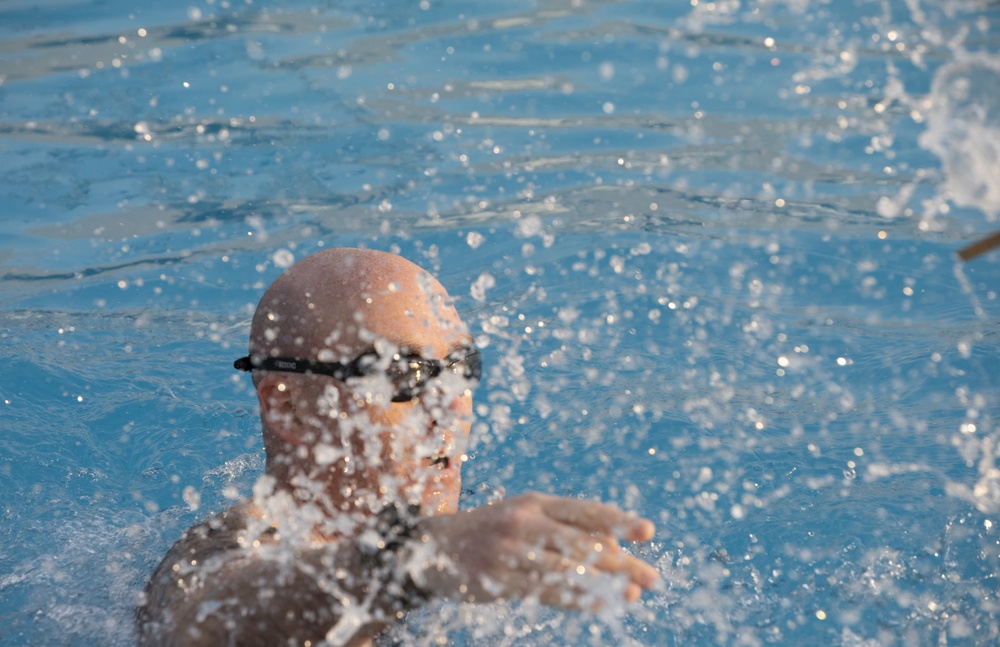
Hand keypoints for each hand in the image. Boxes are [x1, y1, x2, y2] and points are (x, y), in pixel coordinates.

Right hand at [413, 492, 658, 609]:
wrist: (431, 546)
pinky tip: (598, 604)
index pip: (585, 510)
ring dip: (605, 585)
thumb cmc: (492, 531)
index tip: (648, 532)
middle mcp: (524, 522)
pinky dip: (576, 599)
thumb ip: (564, 528)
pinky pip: (545, 591)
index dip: (618, 520)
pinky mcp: (497, 578)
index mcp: (535, 502)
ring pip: (568, 569)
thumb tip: (615, 550)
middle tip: (651, 577)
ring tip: (632, 595)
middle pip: (583, 542)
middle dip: (622, 562)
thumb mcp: (524, 516)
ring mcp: (510, 550)